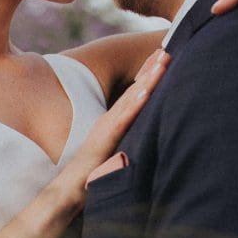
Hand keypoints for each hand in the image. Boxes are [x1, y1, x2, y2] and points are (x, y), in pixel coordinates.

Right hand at [57, 48, 166, 203]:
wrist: (69, 190)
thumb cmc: (91, 175)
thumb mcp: (113, 153)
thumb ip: (123, 142)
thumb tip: (138, 139)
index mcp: (113, 121)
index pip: (134, 93)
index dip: (148, 74)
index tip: (162, 56)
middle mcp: (110, 119)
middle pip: (135, 89)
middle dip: (151, 68)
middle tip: (167, 47)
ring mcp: (107, 127)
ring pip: (131, 98)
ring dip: (148, 78)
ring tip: (162, 60)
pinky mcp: (106, 139)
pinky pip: (123, 119)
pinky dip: (135, 104)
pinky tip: (146, 91)